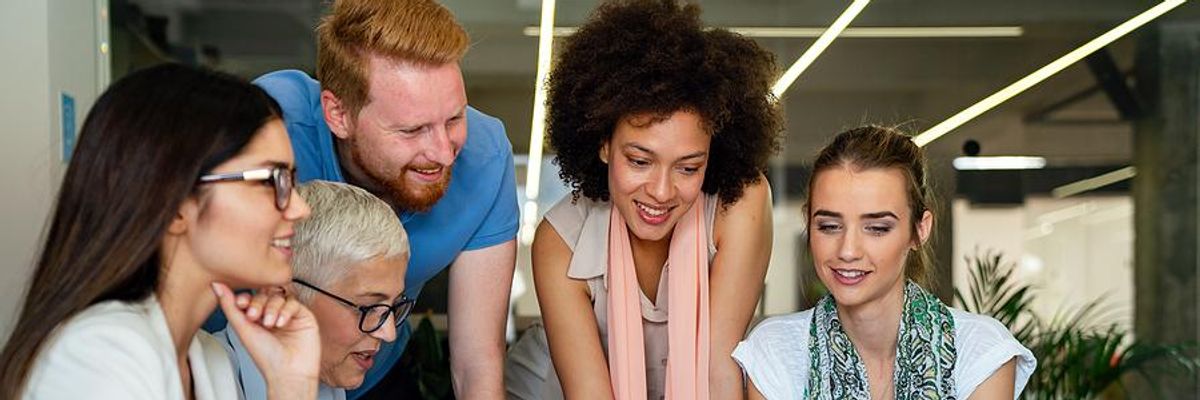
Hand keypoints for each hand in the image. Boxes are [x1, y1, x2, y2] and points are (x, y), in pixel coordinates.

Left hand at [212, 282, 319, 399]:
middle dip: (258, 303)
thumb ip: (230, 307)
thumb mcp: (242, 329)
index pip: (251, 297)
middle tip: (254, 316)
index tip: (241, 304)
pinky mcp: (303, 315)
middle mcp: (272, 314)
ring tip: (269, 324)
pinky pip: (294, 302)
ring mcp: (288, 314)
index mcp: (257, 318)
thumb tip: (216, 286)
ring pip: (280, 296)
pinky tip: (281, 323)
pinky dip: (286, 310)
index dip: (246, 298)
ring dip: (272, 308)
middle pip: (266, 293)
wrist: (288, 371)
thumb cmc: (266, 357)